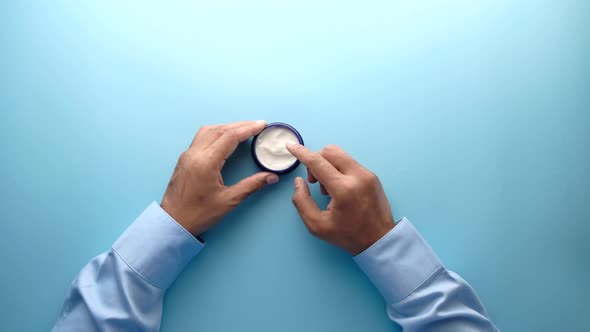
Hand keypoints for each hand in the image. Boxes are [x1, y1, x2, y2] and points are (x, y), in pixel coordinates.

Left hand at [161, 121, 278, 235]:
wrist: (172, 222)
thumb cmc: (198, 214)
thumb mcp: (229, 201)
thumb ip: (251, 185)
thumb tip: (271, 177)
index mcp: (206, 162)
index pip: (230, 137)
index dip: (248, 129)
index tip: (262, 125)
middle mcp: (195, 154)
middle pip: (219, 130)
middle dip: (240, 125)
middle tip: (257, 125)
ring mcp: (187, 155)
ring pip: (208, 131)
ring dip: (227, 127)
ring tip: (243, 130)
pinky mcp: (184, 159)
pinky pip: (201, 138)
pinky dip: (216, 133)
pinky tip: (225, 139)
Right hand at [286, 144, 394, 254]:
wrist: (381, 240)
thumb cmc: (348, 236)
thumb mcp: (317, 226)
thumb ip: (302, 202)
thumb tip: (299, 181)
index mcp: (343, 189)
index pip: (318, 162)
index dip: (301, 153)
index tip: (290, 146)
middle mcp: (358, 176)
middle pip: (330, 151)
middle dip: (316, 160)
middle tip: (314, 181)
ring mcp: (367, 174)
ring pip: (341, 155)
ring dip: (327, 165)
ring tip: (327, 188)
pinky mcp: (372, 176)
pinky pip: (350, 163)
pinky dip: (339, 169)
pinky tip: (339, 189)